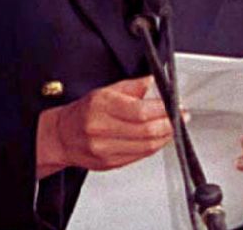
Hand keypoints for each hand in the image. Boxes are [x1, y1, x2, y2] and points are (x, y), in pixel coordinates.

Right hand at [35, 76, 174, 177]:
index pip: (140, 111)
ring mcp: (105, 149)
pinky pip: (139, 156)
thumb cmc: (83, 112)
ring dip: (165, 137)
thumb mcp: (105, 90)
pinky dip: (153, 147)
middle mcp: (101, 129)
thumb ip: (132, 86)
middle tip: (180, 117)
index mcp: (102, 106)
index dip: (163, 110)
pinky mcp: (109, 163)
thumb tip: (153, 80)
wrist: (62, 136)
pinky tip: (158, 138)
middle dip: (169, 124)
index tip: (175, 105)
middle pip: (146, 130)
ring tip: (172, 127)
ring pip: (146, 146)